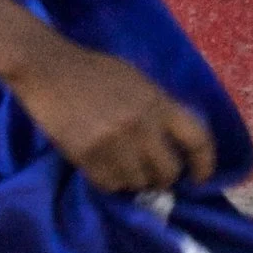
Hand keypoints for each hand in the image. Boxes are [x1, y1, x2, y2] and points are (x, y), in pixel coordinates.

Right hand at [4, 37, 217, 193]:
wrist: (47, 68)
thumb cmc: (93, 70)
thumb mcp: (136, 80)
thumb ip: (157, 109)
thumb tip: (172, 144)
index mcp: (158, 102)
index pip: (197, 140)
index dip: (205, 164)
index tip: (199, 177)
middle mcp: (141, 125)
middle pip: (168, 171)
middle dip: (162, 177)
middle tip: (150, 173)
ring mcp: (114, 142)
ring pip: (138, 183)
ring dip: (133, 180)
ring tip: (122, 167)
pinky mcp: (87, 155)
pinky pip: (109, 184)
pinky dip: (109, 181)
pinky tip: (103, 167)